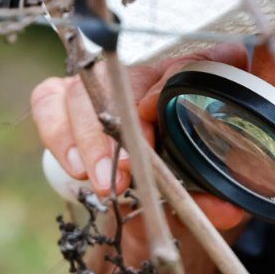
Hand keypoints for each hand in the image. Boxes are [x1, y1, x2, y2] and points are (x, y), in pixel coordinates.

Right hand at [32, 49, 248, 231]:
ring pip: (85, 89)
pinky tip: (75, 169)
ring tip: (100, 182)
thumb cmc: (184, 189)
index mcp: (192, 86)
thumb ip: (214, 199)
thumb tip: (225, 209)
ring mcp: (104, 84)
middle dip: (119, 127)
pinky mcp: (66, 98)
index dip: (169, 85)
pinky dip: (57, 132)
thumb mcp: (206, 195)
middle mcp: (148, 76)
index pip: (186, 64)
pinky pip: (49, 99)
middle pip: (126, 76)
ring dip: (88, 138)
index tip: (156, 128)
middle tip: (124, 174)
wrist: (152, 207)